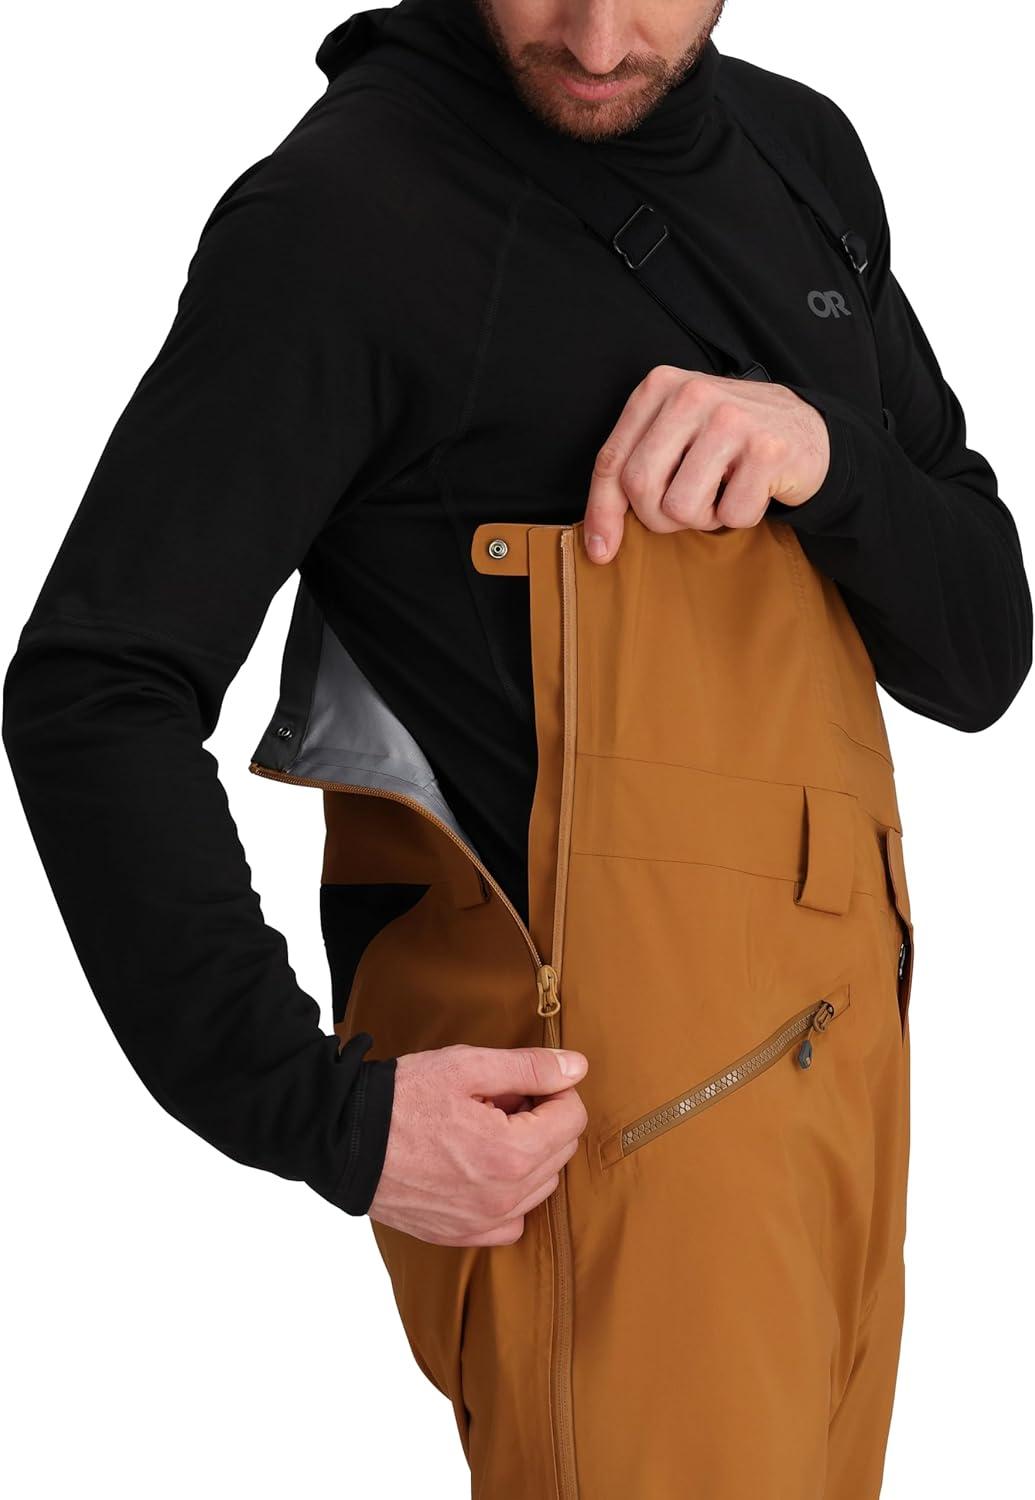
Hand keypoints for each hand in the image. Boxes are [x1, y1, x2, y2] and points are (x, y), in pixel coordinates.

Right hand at [367, 1043, 588, 1245]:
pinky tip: (480, 1168)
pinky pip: (512, 1220)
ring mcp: (483, 1221)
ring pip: (541, 1186)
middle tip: (498, 1102)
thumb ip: (529, 1067)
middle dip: (541, 1120)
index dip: (554, 1090)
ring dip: (528, 1156)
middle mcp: (505, 1197)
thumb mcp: (466, 1066)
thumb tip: (577, 1068)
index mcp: (511, 1152)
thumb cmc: (402, 1099)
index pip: (572, 1117)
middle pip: (560, 1151)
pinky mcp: (462, 1235)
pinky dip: (509, 1195)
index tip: (523, 1082)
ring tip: (484, 1131)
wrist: (345, 1140)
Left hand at [584, 366, 829, 561]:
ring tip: (722, 493)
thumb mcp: (674, 438)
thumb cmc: (727, 441)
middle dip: (659, 518)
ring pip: (682, 508)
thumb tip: (598, 542)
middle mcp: (691, 395)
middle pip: (641, 487)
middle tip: (688, 510)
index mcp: (659, 388)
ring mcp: (731, 419)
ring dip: (704, 518)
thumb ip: (634, 470)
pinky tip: (753, 488)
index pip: (612, 461)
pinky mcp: (767, 448)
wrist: (803, 428)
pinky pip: (732, 515)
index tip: (600, 551)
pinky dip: (742, 516)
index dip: (602, 512)